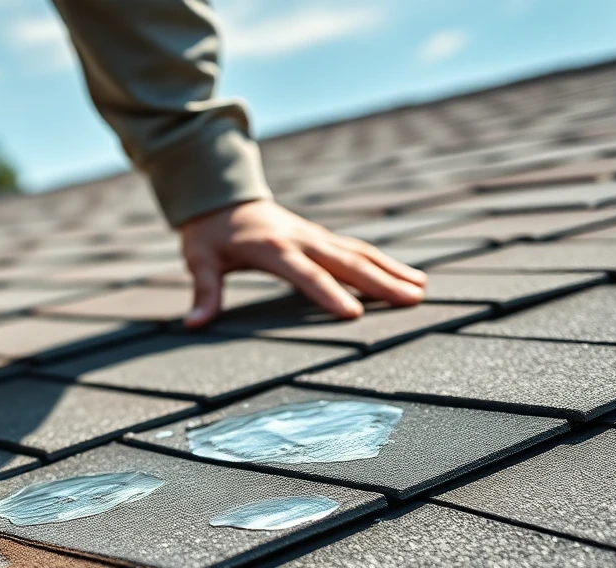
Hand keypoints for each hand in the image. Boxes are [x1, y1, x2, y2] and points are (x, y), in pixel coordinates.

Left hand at [177, 199, 426, 327]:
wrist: (221, 195)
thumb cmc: (209, 232)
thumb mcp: (200, 258)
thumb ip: (204, 291)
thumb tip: (193, 324)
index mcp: (273, 247)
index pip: (305, 274)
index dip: (328, 293)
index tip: (353, 314)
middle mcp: (301, 239)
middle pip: (345, 261)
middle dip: (380, 281)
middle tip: (412, 301)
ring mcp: (315, 236)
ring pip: (360, 252)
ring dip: (391, 270)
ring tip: (421, 289)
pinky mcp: (321, 237)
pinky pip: (357, 249)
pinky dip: (383, 262)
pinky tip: (406, 276)